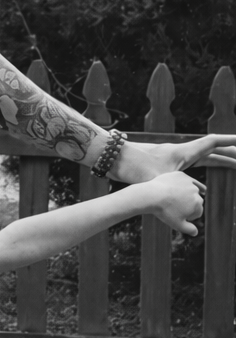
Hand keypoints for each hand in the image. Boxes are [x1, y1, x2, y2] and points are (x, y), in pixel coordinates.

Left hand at [112, 134, 235, 183]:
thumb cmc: (133, 167)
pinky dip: (200, 179)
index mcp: (182, 152)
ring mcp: (172, 160)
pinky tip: (202, 190)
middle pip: (210, 151)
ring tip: (234, 168)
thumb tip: (197, 196)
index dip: (229, 142)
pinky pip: (189, 171)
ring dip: (217, 165)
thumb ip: (177, 187)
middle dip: (229, 155)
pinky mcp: (165, 167)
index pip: (211, 143)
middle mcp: (180, 153)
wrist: (113, 159)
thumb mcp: (157, 179)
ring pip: (201, 161)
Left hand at [132, 171, 205, 234]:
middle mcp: (196, 192)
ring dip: (189, 194)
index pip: (197, 212)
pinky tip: (191, 185)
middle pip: (196, 201)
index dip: (188, 216)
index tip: (178, 216)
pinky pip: (187, 180)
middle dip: (189, 205)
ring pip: (192, 190)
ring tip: (180, 198)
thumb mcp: (177, 224)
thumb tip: (195, 233)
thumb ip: (189, 229)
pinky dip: (187, 183)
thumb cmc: (163, 211)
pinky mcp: (180, 175)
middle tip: (175, 207)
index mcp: (197, 204)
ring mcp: (188, 182)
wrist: (151, 195)